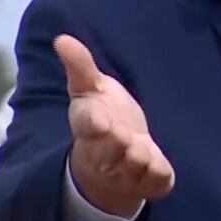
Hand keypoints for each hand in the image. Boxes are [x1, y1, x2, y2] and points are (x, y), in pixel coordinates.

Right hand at [54, 34, 174, 218]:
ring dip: (139, 158)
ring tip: (140, 151)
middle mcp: (105, 153)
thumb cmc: (103, 118)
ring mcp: (127, 171)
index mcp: (89, 127)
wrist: (115, 163)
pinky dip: (158, 174)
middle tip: (125, 136)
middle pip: (112, 148)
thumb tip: (62, 38)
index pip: (88, 125)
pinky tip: (157, 166)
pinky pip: (156, 181)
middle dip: (119, 143)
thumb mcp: (90, 90)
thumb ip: (80, 67)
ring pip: (133, 165)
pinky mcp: (150, 182)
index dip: (95, 123)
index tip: (101, 120)